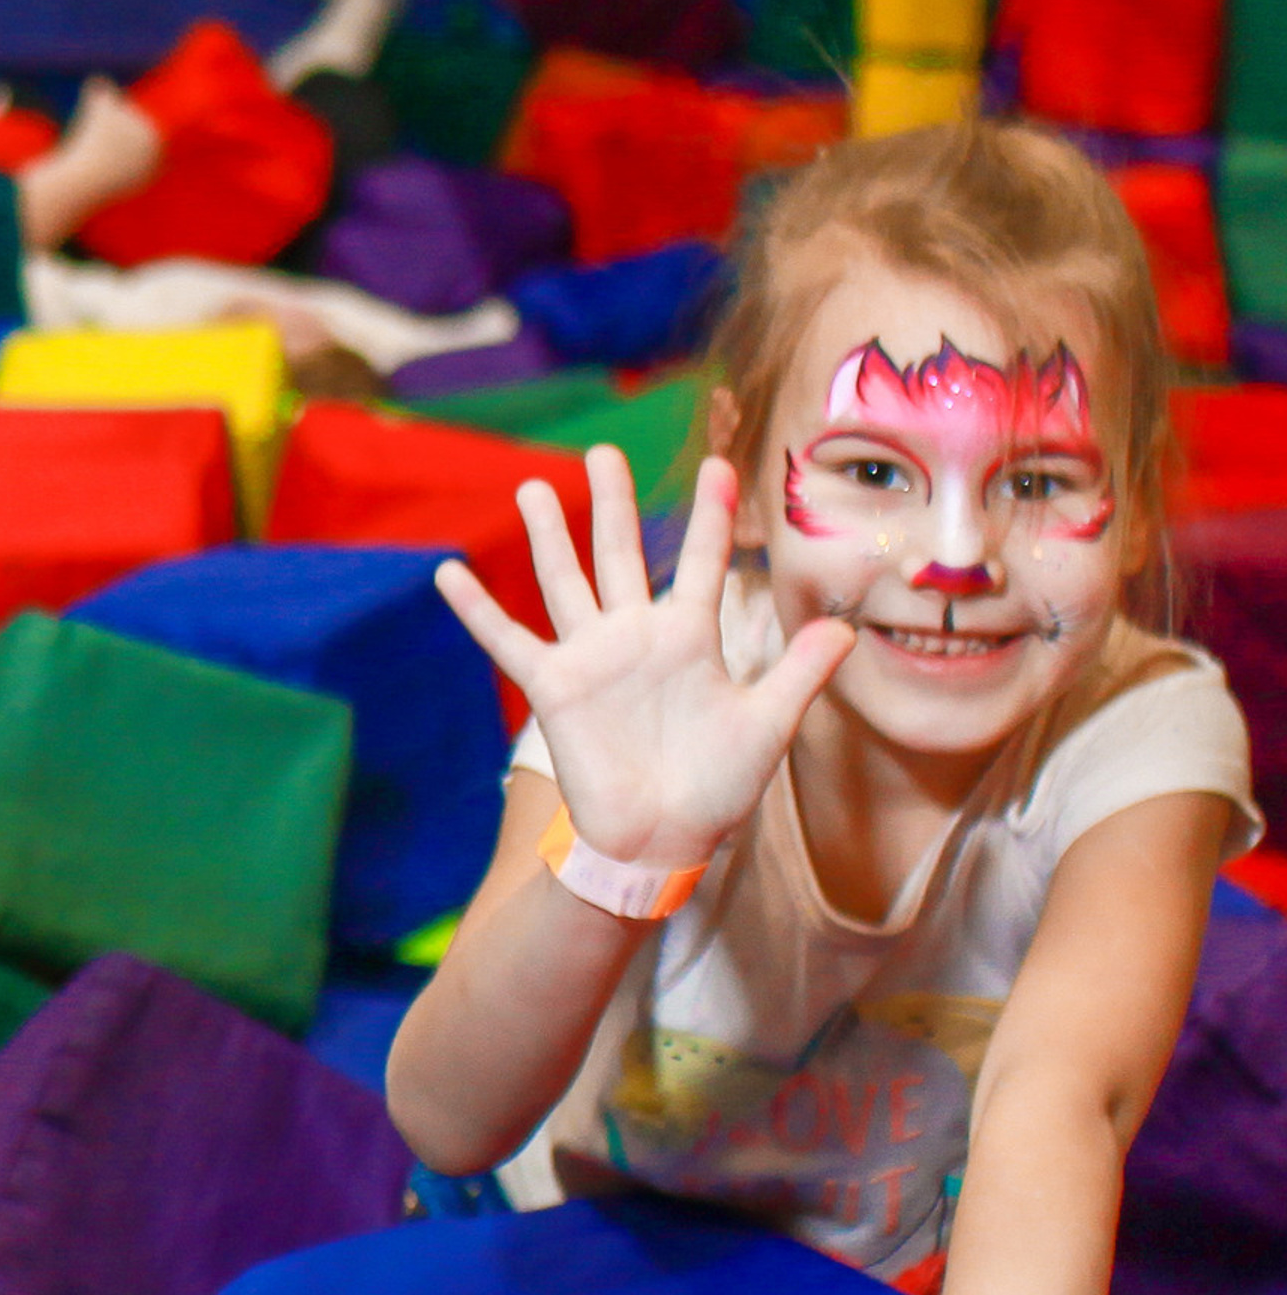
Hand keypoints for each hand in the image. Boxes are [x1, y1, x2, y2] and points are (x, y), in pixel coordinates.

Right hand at [434, 450, 853, 868]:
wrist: (661, 842)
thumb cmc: (717, 789)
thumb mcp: (769, 724)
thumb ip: (800, 671)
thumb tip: (847, 627)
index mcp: (691, 638)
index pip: (704, 562)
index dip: (712, 515)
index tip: (720, 464)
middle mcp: (637, 636)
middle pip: (622, 553)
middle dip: (614, 503)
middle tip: (604, 452)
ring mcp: (592, 658)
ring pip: (566, 580)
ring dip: (550, 536)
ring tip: (534, 488)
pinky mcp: (555, 687)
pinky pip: (508, 641)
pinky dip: (477, 610)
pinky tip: (449, 573)